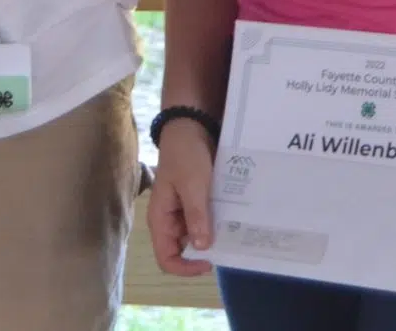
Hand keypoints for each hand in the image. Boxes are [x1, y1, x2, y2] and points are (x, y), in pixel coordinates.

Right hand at [146, 119, 218, 276]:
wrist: (191, 127)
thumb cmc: (185, 155)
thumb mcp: (192, 184)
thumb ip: (196, 216)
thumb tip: (202, 248)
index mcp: (160, 219)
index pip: (166, 258)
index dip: (185, 267)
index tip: (209, 262)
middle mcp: (170, 220)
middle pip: (183, 251)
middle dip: (203, 252)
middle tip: (228, 246)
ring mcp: (183, 212)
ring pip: (197, 237)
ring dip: (213, 238)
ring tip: (234, 234)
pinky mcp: (195, 203)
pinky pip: (205, 222)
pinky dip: (217, 224)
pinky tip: (233, 221)